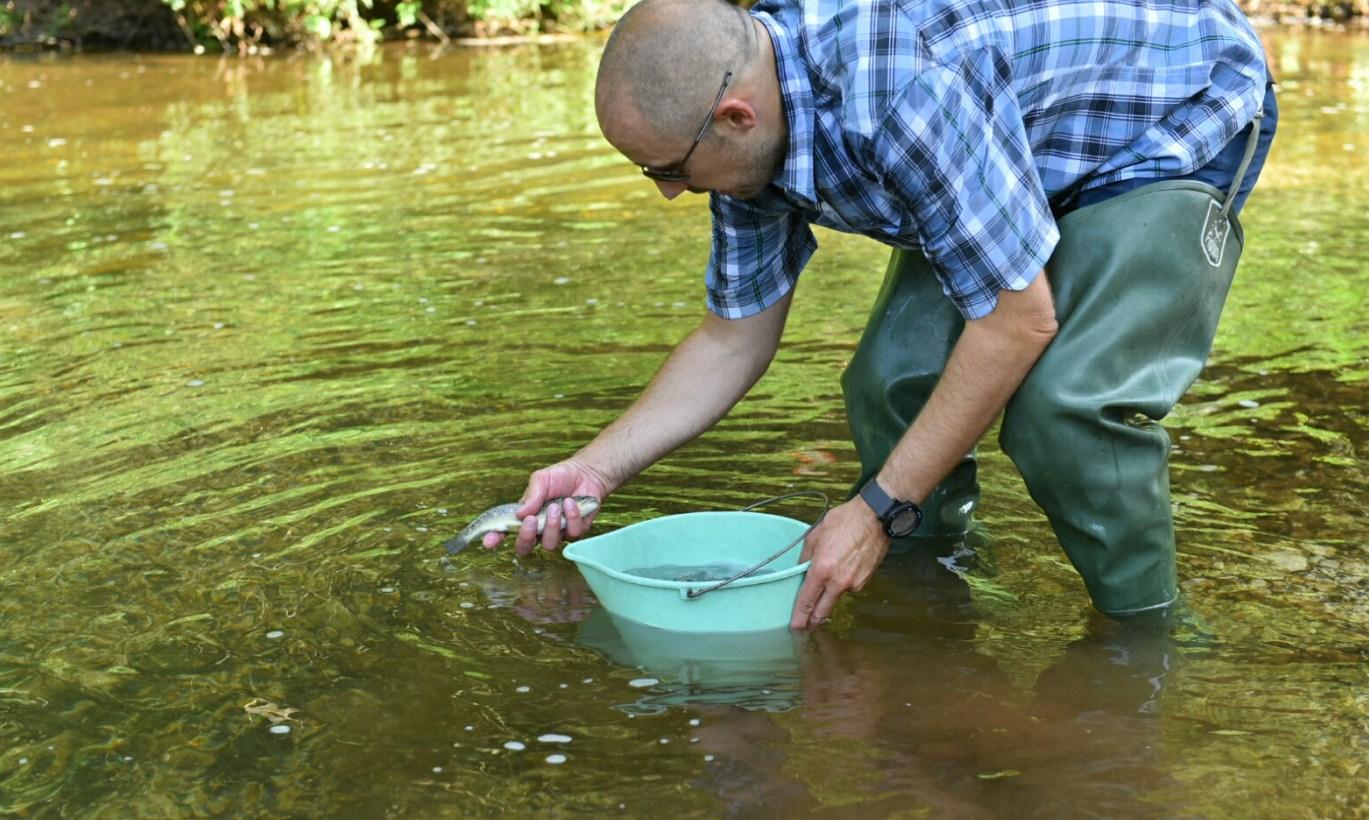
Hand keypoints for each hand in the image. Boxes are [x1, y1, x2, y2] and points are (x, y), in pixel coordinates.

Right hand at [482, 458, 612, 555]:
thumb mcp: (541, 479)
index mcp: (525, 516)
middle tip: (531, 520)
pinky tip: (571, 503)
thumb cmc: (560, 477)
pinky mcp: (575, 532)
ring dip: (551, 526)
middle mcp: (538, 529)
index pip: (506, 531)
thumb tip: (521, 513)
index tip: (488, 541)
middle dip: (526, 537)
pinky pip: (571, 534)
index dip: (495, 539)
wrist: (586, 474)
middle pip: (525, 547)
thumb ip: (531, 495)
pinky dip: (571, 517)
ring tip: (555, 506)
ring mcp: (557, 533)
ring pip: (549, 544)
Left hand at [790, 497, 890, 629]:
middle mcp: (838, 582)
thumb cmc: (846, 521)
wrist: (875, 517)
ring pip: (836, 597)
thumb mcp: (815, 535)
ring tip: (827, 580)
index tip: (795, 627)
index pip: (806, 601)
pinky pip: (849, 587)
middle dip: (812, 620)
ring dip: (828, 597)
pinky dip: (843, 584)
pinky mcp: (865, 581)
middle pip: (822, 610)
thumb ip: (805, 557)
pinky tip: (844, 569)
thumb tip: (801, 570)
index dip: (799, 616)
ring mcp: (854, 583)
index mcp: (822, 570)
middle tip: (805, 626)